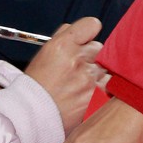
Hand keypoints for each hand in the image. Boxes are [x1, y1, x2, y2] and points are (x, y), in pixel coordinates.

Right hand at [24, 17, 103, 131]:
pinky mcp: (98, 97)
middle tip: (78, 69)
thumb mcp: (44, 54)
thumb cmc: (35, 88)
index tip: (86, 40)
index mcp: (62, 45)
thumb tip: (78, 31)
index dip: (88, 33)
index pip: (92, 24)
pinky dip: (103, 90)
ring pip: (106, 67)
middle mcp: (78, 60)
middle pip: (99, 47)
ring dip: (98, 74)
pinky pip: (110, 86)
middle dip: (91, 56)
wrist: (32, 118)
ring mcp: (90, 79)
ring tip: (81, 85)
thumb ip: (63, 38)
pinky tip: (88, 95)